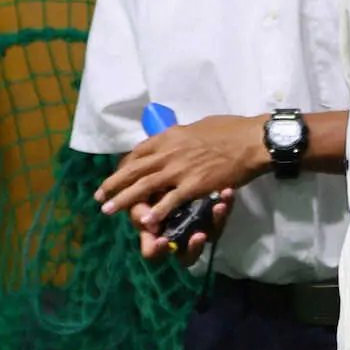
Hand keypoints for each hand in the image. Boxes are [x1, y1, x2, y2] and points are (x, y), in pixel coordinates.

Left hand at [95, 116, 270, 228]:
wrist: (250, 141)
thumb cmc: (230, 130)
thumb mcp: (198, 127)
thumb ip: (182, 137)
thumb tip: (176, 139)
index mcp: (169, 137)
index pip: (138, 152)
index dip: (124, 166)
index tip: (117, 175)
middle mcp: (168, 153)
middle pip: (134, 170)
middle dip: (113, 185)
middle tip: (99, 197)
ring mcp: (179, 170)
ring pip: (143, 187)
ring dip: (124, 200)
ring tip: (108, 210)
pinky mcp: (193, 186)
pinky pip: (169, 201)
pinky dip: (156, 212)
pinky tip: (146, 222)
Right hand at [129, 189, 234, 264]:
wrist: (166, 175)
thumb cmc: (147, 192)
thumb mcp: (139, 200)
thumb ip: (140, 213)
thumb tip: (149, 225)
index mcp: (157, 237)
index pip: (155, 253)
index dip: (159, 250)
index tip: (163, 241)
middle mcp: (180, 239)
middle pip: (189, 254)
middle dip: (195, 246)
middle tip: (199, 236)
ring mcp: (198, 227)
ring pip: (211, 233)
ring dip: (217, 221)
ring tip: (219, 206)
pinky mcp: (213, 214)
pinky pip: (222, 214)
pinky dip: (226, 203)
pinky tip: (227, 192)